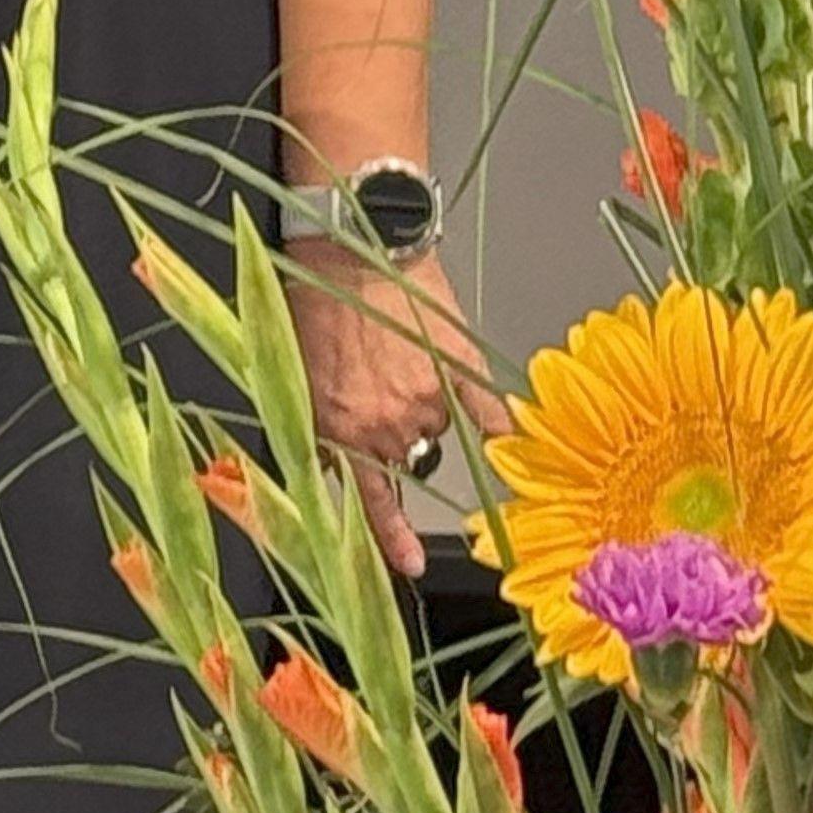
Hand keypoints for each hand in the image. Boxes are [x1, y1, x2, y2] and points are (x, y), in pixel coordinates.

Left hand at [284, 243, 501, 579]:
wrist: (349, 245)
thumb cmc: (314, 302)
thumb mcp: (300, 377)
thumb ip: (328, 428)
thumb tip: (341, 465)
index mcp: (343, 432)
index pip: (369, 502)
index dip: (390, 538)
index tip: (410, 566)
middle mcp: (387, 425)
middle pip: (406, 459)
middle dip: (394, 438)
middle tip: (378, 390)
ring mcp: (430, 398)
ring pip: (439, 428)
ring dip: (425, 409)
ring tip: (401, 359)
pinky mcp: (461, 367)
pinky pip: (487, 410)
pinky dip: (497, 421)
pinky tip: (511, 430)